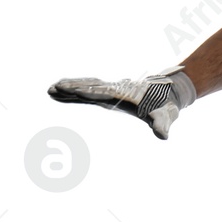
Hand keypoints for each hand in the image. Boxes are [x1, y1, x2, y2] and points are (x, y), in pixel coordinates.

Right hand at [48, 67, 196, 139]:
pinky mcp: (110, 93)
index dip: (89, 91)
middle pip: (90, 86)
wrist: (170, 93)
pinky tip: (63, 92)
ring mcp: (111, 90)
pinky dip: (76, 89)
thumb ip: (162, 125)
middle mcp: (115, 90)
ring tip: (51, 88)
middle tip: (53, 87)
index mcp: (124, 95)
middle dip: (72, 87)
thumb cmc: (166, 106)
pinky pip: (89, 89)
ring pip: (87, 86)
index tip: (74, 90)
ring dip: (70, 86)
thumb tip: (164, 136)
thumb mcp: (165, 116)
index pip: (103, 92)